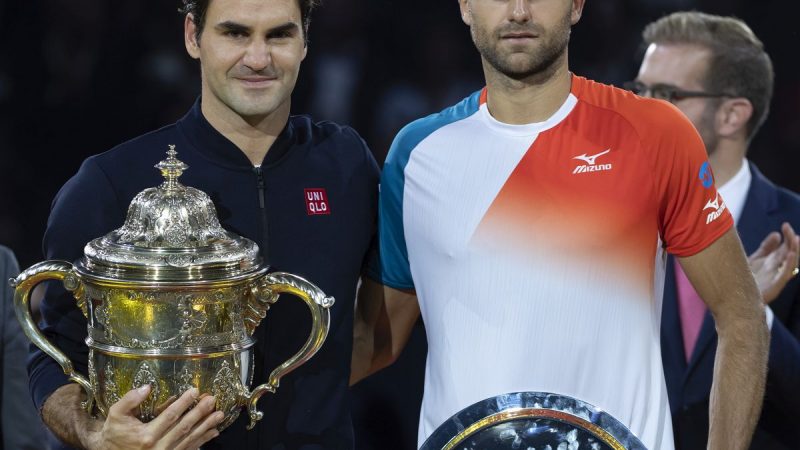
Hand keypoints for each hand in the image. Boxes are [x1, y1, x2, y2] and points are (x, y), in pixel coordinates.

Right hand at [87, 385, 223, 449]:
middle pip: (184, 428)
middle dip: (200, 413)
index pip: (169, 416)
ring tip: (219, 415)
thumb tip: (147, 387)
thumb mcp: (116, 414)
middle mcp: (158, 447)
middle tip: (212, 400)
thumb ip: (130, 400)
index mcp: (146, 436)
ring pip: (189, 439)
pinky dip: (202, 441)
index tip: (195, 391)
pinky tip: (213, 432)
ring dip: (206, 427)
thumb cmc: (115, 432)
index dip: (183, 403)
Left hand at [748, 222, 799, 303]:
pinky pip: (785, 276)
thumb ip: (765, 248)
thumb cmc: (744, 281)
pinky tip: (791, 255)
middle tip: (787, 227)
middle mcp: (776, 270)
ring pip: (791, 263)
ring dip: (795, 251)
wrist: (734, 301)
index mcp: (772, 263)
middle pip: (789, 253)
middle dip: (791, 240)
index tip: (784, 225)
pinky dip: (790, 265)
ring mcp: (775, 278)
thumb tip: (776, 234)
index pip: (785, 248)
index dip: (787, 237)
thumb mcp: (754, 260)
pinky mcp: (773, 288)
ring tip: (796, 239)